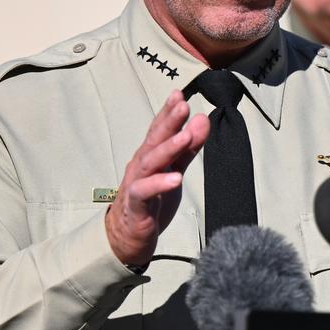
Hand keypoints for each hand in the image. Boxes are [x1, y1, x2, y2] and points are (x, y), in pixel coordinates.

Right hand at [106, 90, 209, 266]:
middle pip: (154, 140)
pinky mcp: (136, 206)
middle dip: (168, 122)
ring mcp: (136, 184)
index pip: (159, 130)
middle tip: (183, 105)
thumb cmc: (151, 200)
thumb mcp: (174, 170)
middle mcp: (141, 165)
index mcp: (150, 156)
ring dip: (168, 148)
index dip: (168, 112)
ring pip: (150, 162)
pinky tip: (176, 178)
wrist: (126, 236)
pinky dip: (159, 184)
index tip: (179, 93)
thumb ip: (188, 148)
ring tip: (185, 136)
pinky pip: (145, 192)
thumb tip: (203, 120)